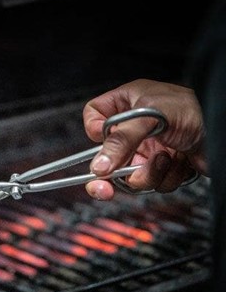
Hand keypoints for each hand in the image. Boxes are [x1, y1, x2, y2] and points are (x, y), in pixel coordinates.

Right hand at [83, 79, 207, 199]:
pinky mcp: (163, 167)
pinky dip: (165, 177)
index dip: (94, 130)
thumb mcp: (151, 117)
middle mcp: (136, 127)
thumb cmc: (196, 110)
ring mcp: (148, 148)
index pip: (94, 116)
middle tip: (103, 188)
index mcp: (129, 103)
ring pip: (129, 174)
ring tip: (166, 158)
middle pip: (106, 154)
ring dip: (147, 172)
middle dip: (109, 173)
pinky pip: (151, 183)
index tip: (100, 139)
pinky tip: (179, 162)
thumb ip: (121, 140)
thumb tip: (98, 164)